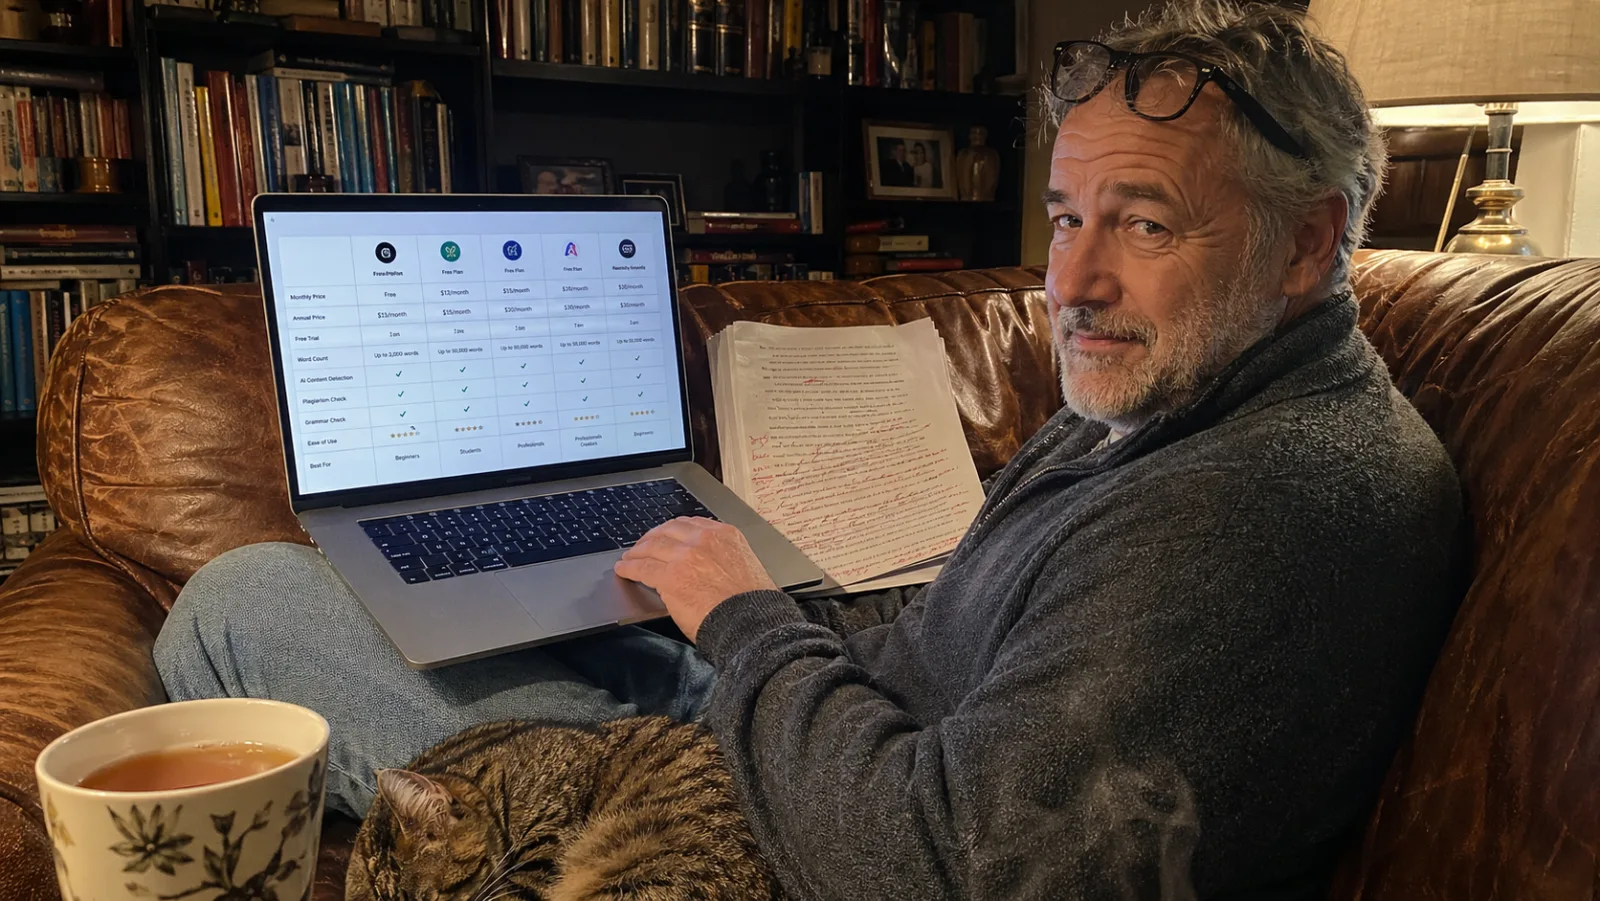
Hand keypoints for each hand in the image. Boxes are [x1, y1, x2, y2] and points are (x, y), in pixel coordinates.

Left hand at [614, 517, 778, 643]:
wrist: (750, 621)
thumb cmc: (752, 604)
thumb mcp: (743, 566)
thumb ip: (723, 557)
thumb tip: (706, 566)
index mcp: (726, 534)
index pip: (691, 523)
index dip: (673, 530)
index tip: (666, 534)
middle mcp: (704, 539)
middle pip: (668, 530)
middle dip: (652, 537)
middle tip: (643, 545)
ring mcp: (685, 555)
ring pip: (652, 547)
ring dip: (637, 551)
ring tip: (629, 557)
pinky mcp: (669, 576)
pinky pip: (642, 567)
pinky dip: (630, 567)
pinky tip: (624, 569)